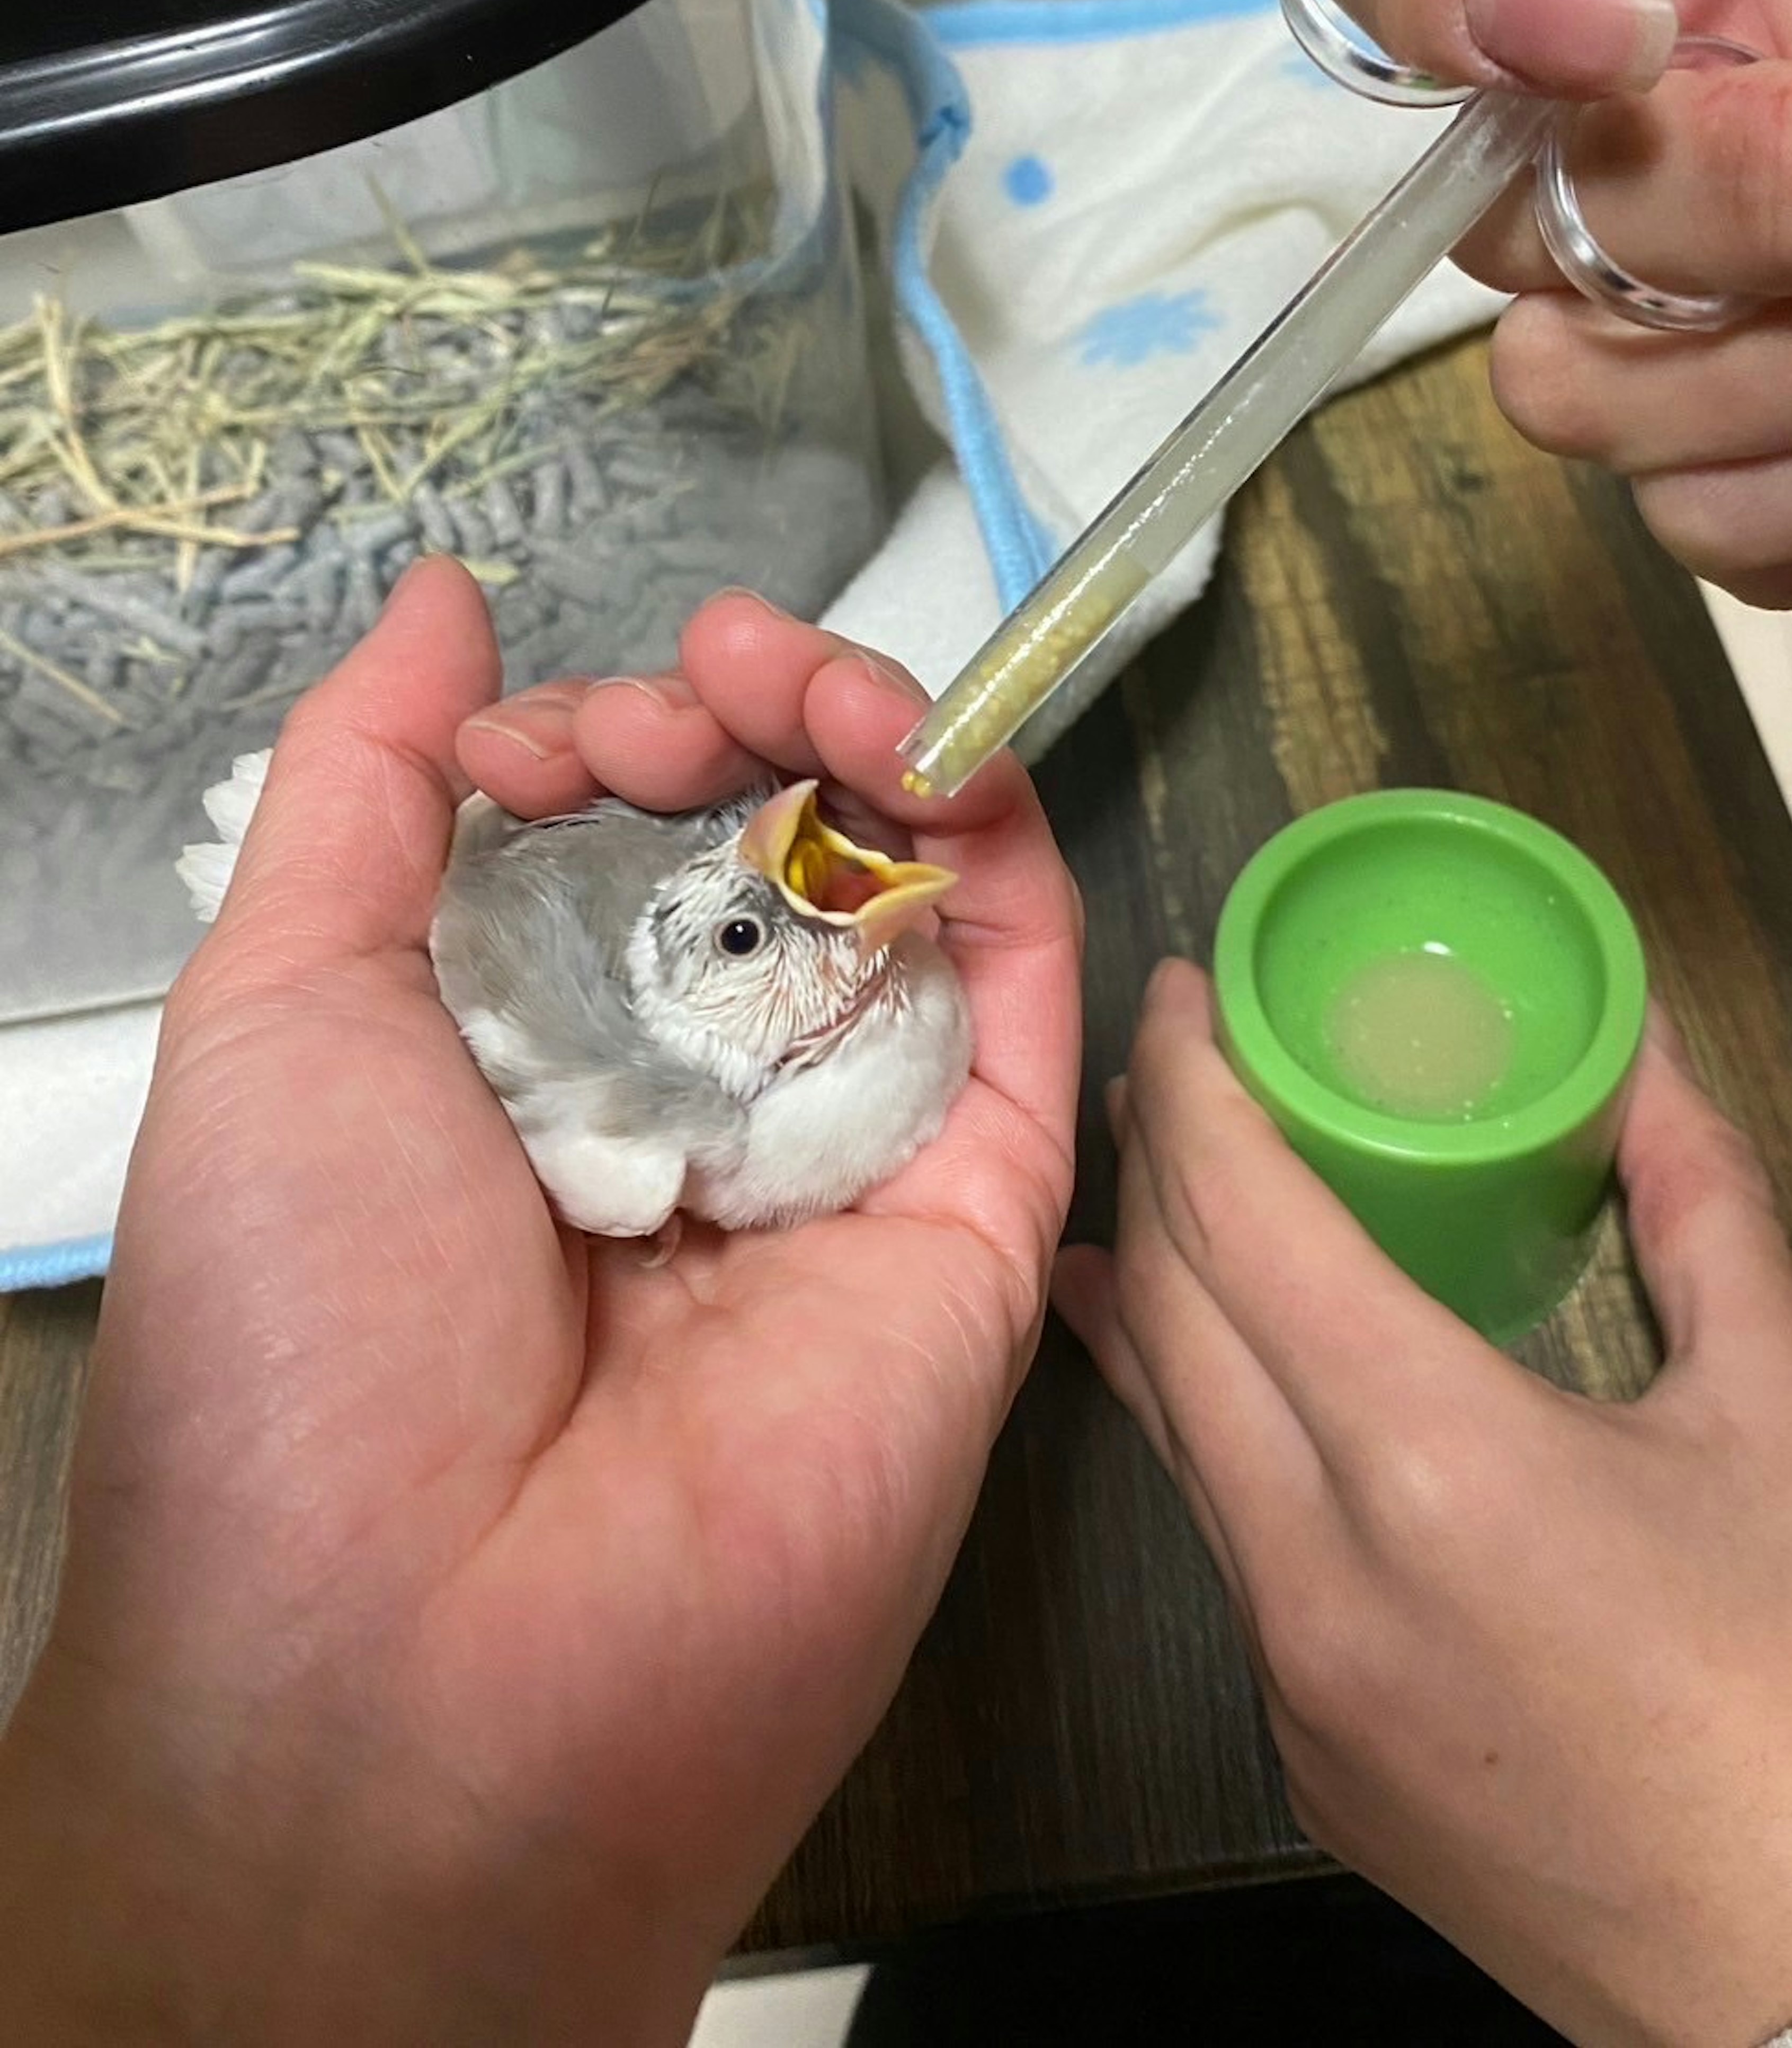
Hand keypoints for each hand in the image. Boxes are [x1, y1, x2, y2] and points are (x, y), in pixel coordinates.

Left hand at [0, 562, 1079, 2047]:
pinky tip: (949, 765)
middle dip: (748, 717)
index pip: (612, 840)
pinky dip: (1008, 861)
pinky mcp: (975, 1222)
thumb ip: (360, 789)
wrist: (425, 1677)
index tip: (555, 736)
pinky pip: (1024, 1014)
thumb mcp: (274, 1013)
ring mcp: (837, 1160)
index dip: (605, 737)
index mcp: (520, 1066)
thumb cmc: (301, 1344)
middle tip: (705, 687)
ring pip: (909, 900)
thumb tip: (442, 606)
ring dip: (884, 747)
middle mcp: (686, 1105)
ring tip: (821, 686)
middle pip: (770, 848)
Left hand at [1055, 964, 1791, 2047]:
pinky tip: (1238, 1382)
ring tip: (1171, 1193)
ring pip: (1183, 1442)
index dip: (1195, 1079)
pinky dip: (1217, 1433)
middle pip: (1174, 1317)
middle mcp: (1325, 1583)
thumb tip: (1647, 1061)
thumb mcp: (1789, 1413)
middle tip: (1181, 1065)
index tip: (1186, 992)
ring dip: (1161, 1300)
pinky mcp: (1319, 1768)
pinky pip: (1232, 1557)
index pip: (1244, 1220)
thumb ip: (1698, 1203)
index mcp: (1441, 1471)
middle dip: (1157, 1166)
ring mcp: (1304, 1692)